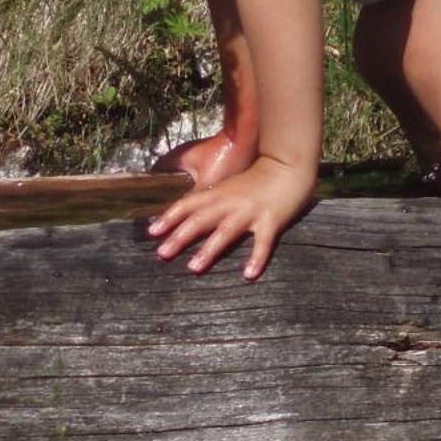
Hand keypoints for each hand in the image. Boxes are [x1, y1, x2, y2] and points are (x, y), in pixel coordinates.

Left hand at [146, 155, 314, 279]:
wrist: (289, 165)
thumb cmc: (259, 177)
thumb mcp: (231, 185)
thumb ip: (213, 199)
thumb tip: (191, 215)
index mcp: (220, 193)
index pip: (189, 204)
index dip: (170, 217)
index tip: (152, 232)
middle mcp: (231, 202)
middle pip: (201, 219)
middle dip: (180, 236)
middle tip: (162, 254)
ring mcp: (251, 212)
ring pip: (226, 231)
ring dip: (209, 249)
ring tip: (193, 267)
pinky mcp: (271, 221)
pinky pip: (263, 243)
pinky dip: (256, 258)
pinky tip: (249, 275)